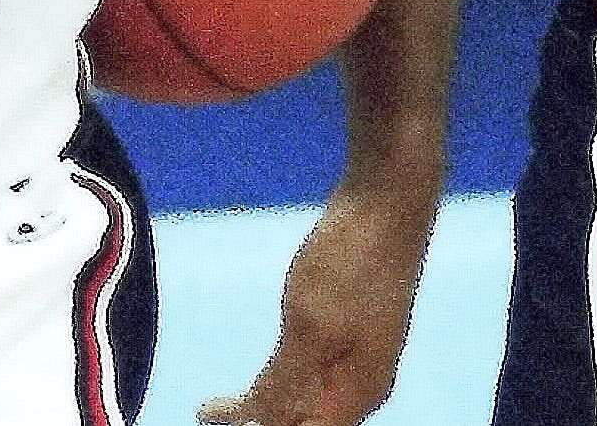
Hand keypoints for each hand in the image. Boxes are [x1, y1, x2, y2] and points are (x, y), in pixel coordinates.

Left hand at [202, 182, 435, 425]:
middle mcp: (362, 383)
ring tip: (214, 411)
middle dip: (258, 425)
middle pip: (302, 423)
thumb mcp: (308, 327)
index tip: (213, 417)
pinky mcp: (350, 326)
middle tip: (207, 413)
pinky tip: (252, 382)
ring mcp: (359, 354)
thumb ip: (284, 386)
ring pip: (303, 400)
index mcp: (358, 393)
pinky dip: (274, 382)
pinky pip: (308, 372)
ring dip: (261, 409)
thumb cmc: (352, 259)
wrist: (389, 193)